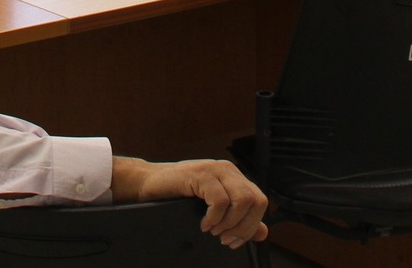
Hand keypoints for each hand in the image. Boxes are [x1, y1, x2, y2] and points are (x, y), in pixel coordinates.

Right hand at [110, 157, 267, 248]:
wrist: (148, 182)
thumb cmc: (178, 195)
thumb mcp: (213, 208)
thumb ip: (239, 219)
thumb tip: (263, 233)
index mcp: (234, 177)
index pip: (260, 201)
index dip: (252, 226)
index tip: (234, 240)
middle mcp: (228, 171)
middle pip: (256, 201)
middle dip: (243, 227)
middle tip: (224, 238)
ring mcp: (215, 170)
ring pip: (242, 200)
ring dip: (229, 223)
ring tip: (213, 230)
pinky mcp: (200, 174)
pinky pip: (220, 200)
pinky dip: (213, 218)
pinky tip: (203, 223)